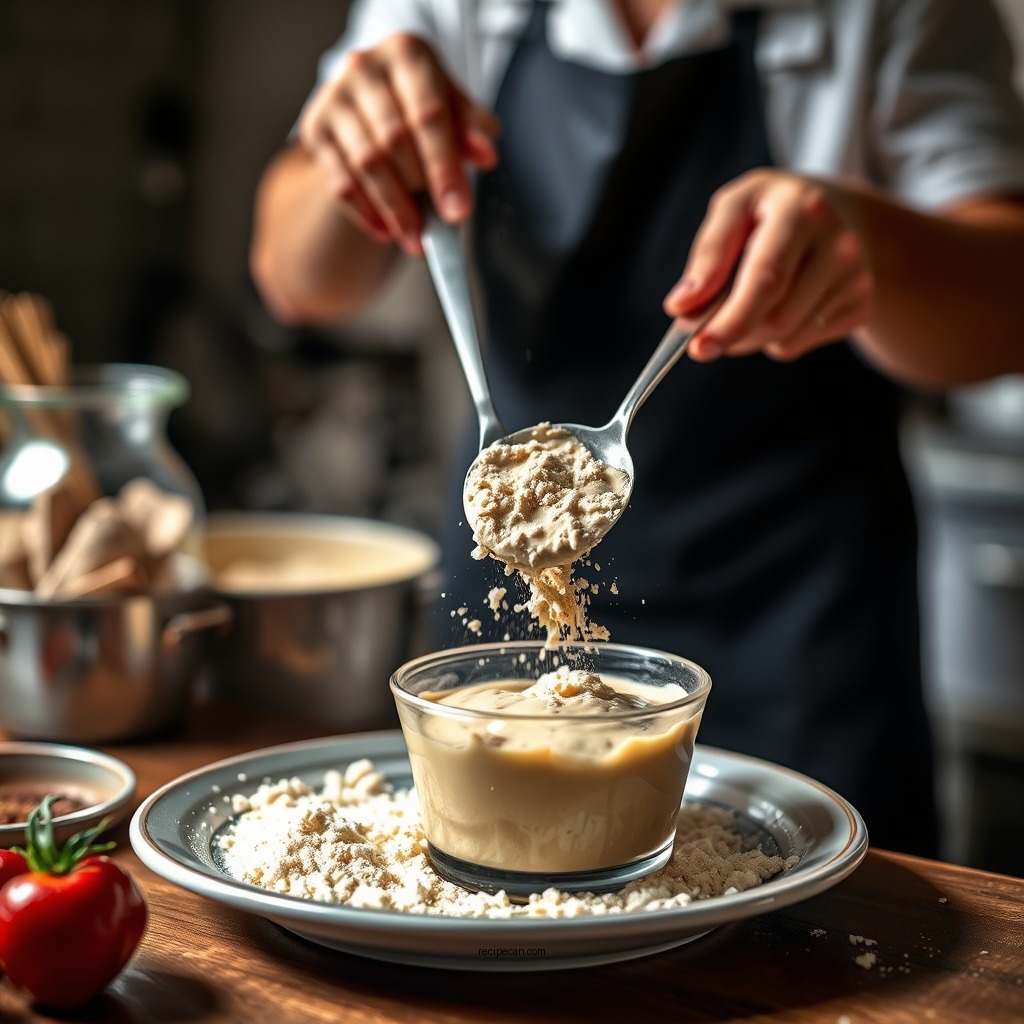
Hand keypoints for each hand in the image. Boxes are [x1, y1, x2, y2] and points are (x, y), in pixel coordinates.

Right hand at [298, 32, 499, 255]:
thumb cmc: (421, 104)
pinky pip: (340, 181)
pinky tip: (387, 231)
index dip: (444, 167)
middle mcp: (365, 67)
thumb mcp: (455, 109)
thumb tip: (485, 152)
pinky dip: (366, 212)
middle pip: (394, 140)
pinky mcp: (316, 129)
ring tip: (415, 239)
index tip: (457, 209)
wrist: (374, 103)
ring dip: (394, 209)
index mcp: (407, 54)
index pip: (428, 115)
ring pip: (366, 164)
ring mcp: (335, 97)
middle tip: (438, 228)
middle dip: (420, 192)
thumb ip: (473, 129)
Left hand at [664, 169, 873, 361]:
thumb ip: (708, 254)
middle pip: (776, 317)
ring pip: (783, 337)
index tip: (699, 348)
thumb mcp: (735, 208)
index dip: (731, 319)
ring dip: (750, 336)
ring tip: (748, 304)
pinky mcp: (860, 306)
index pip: (767, 278)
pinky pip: (797, 345)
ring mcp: (856, 277)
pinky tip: (781, 306)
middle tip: (706, 335)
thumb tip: (682, 306)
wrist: (845, 212)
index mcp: (802, 210)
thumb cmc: (774, 211)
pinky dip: (774, 338)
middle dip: (732, 331)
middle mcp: (839, 243)